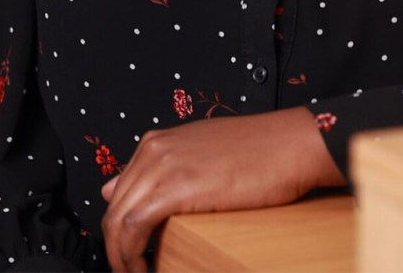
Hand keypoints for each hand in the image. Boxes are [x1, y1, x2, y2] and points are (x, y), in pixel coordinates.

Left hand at [100, 106, 344, 271]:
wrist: (290, 145)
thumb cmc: (259, 153)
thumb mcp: (199, 155)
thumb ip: (160, 170)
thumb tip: (112, 189)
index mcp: (157, 142)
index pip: (118, 193)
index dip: (119, 230)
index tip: (130, 254)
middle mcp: (154, 150)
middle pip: (113, 209)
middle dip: (116, 249)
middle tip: (132, 271)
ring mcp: (163, 165)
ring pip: (117, 221)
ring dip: (121, 257)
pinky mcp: (176, 187)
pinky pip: (133, 227)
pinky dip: (131, 256)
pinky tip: (145, 271)